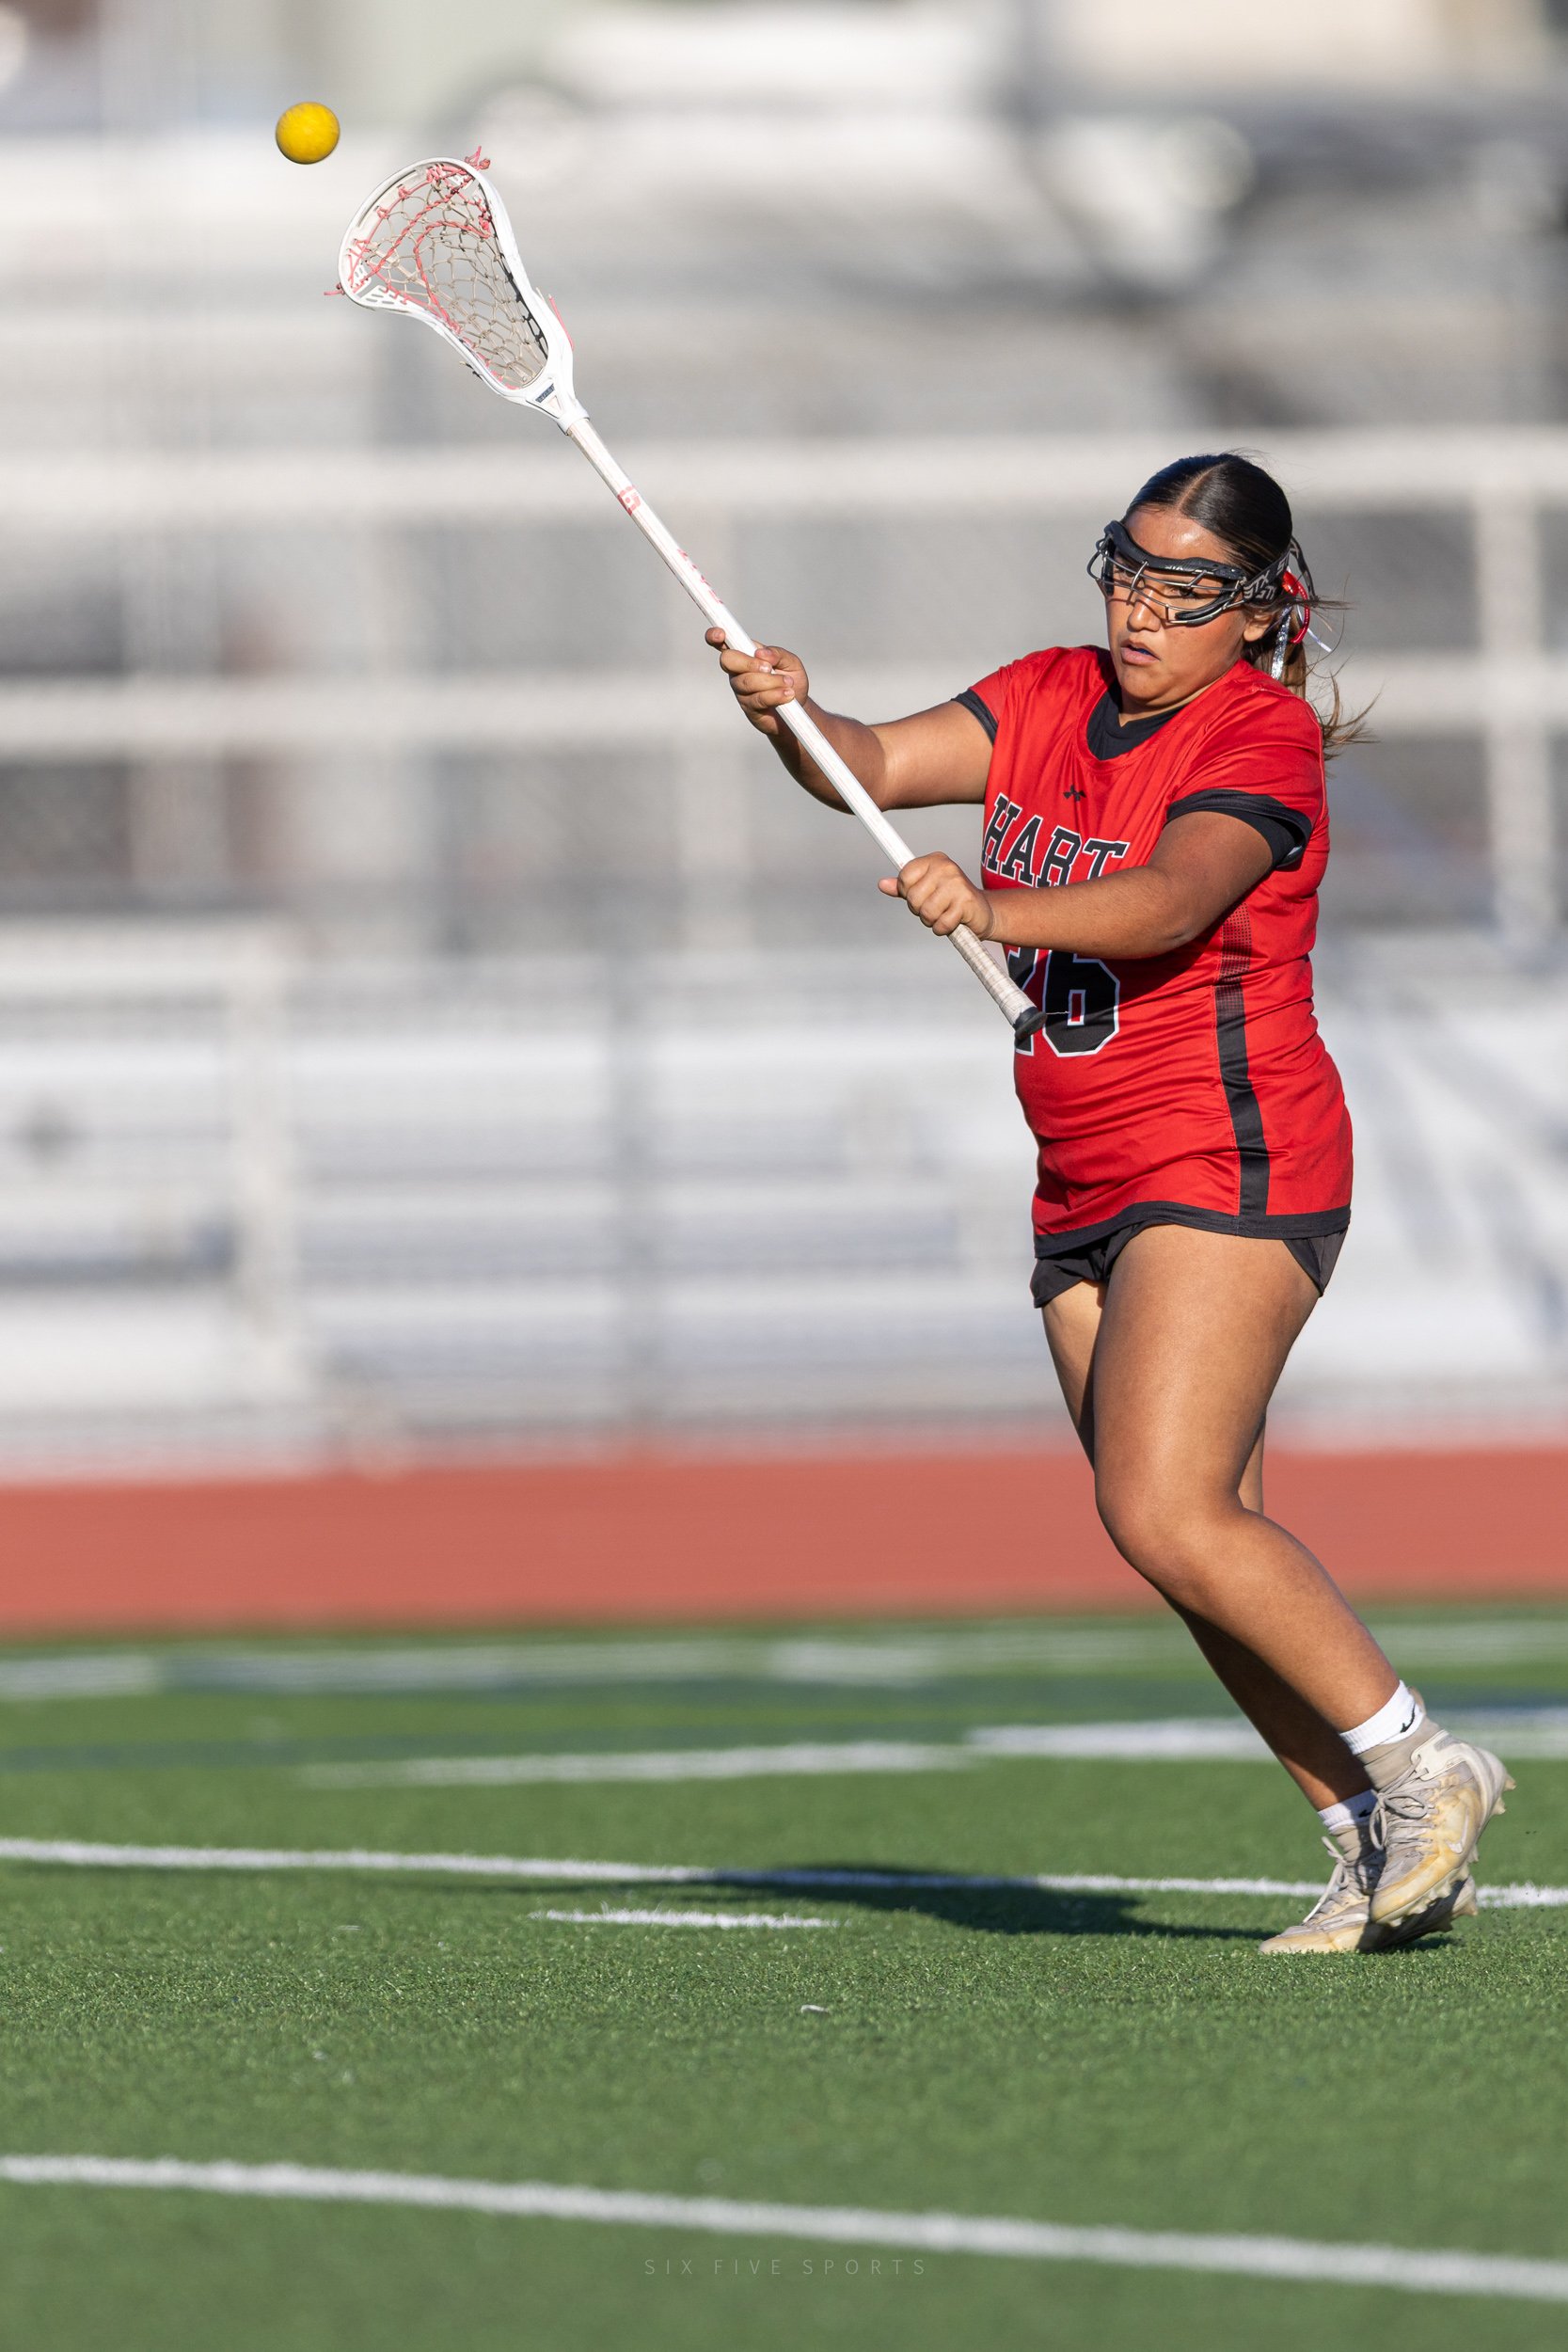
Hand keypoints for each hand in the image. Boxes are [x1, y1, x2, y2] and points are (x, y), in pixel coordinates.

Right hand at [705, 627, 808, 737]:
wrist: (798, 706)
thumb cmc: (790, 680)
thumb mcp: (790, 662)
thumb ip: (778, 654)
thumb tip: (762, 653)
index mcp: (745, 654)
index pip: (724, 643)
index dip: (715, 636)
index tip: (720, 634)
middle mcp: (738, 671)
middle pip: (728, 661)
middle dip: (748, 663)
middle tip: (769, 668)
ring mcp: (741, 690)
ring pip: (746, 681)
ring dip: (771, 681)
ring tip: (788, 683)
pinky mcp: (748, 707)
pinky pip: (758, 699)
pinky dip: (775, 695)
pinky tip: (787, 694)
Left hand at [879, 853, 993, 938]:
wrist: (983, 912)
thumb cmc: (951, 901)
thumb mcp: (925, 890)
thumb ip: (904, 887)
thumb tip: (882, 884)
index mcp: (935, 860)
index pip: (904, 877)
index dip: (907, 893)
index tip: (921, 896)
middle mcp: (946, 868)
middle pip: (913, 897)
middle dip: (920, 910)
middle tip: (936, 908)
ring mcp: (957, 884)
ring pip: (926, 912)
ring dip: (932, 921)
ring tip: (944, 914)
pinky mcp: (966, 902)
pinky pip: (941, 924)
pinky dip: (943, 929)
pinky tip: (953, 922)